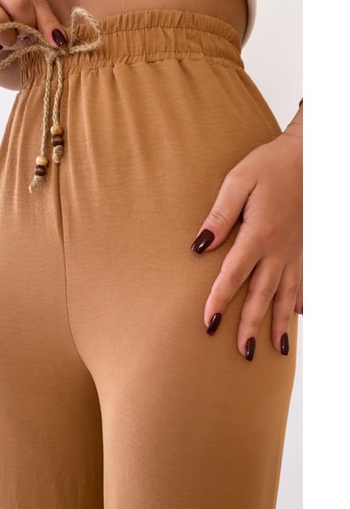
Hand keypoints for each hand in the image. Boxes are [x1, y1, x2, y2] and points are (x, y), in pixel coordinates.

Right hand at [0, 0, 67, 54]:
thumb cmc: (15, 26)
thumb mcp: (33, 18)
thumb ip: (47, 24)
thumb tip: (60, 41)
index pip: (25, 0)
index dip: (37, 22)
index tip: (43, 37)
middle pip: (16, 6)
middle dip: (24, 30)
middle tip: (21, 36)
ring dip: (7, 39)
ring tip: (5, 39)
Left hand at [190, 130, 302, 360]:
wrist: (309, 155)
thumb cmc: (270, 165)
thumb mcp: (238, 181)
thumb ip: (219, 216)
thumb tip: (200, 246)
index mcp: (259, 234)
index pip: (234, 275)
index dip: (220, 301)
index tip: (209, 324)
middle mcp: (279, 250)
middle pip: (261, 295)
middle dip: (250, 325)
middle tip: (243, 352)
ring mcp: (296, 251)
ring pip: (286, 295)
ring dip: (280, 323)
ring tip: (275, 349)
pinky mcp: (306, 248)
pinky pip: (305, 280)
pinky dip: (302, 300)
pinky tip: (300, 315)